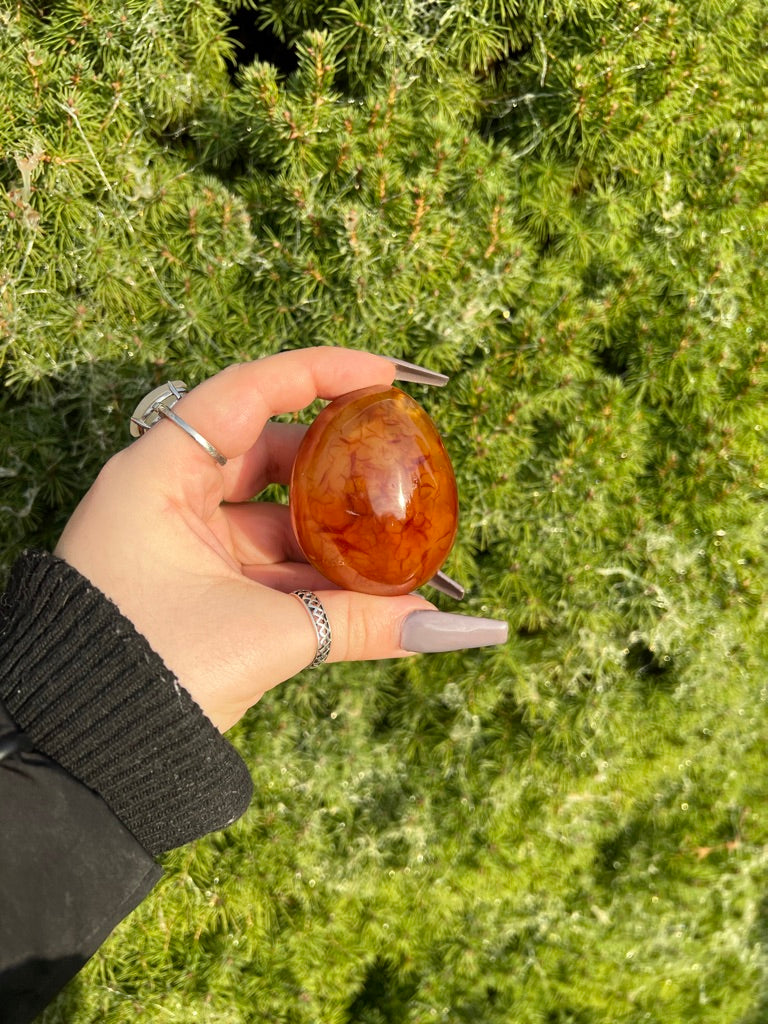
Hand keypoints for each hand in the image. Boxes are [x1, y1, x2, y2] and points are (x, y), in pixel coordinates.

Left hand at [55, 348, 506, 730]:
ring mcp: (181, 543)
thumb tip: (452, 628)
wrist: (83, 760)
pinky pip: (268, 563)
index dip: (320, 372)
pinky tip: (372, 591)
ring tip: (400, 541)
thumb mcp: (262, 635)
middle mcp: (166, 499)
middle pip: (268, 452)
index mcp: (157, 478)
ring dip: (333, 532)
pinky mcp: (197, 585)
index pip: (246, 393)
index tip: (385, 376)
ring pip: (274, 517)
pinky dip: (316, 574)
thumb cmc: (147, 676)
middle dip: (336, 461)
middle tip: (397, 459)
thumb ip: (361, 623)